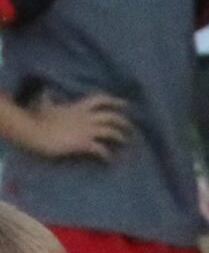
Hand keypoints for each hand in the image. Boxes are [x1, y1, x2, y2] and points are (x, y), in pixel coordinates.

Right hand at [15, 93, 129, 160]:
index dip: (114, 101)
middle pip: (111, 117)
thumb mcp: (45, 106)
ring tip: (125, 142)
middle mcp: (85, 117)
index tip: (126, 104)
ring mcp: (86, 130)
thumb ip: (49, 99)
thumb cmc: (37, 119)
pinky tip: (110, 161)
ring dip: (120, 137)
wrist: (32, 131)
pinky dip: (107, 155)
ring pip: (111, 132)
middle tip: (131, 127)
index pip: (100, 100)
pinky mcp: (83, 144)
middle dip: (124, 121)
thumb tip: (46, 91)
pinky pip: (101, 150)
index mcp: (77, 107)